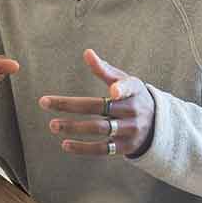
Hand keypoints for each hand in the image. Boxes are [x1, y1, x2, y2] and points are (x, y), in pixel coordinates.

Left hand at [39, 49, 154, 156]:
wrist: (156, 125)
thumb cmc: (133, 97)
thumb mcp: (126, 81)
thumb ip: (105, 70)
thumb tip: (87, 53)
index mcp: (134, 90)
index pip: (128, 88)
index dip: (121, 90)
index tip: (113, 91)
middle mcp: (133, 110)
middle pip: (100, 107)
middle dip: (70, 105)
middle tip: (45, 102)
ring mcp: (130, 130)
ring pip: (99, 129)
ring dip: (74, 127)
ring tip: (53, 125)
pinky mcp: (125, 147)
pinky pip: (102, 149)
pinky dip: (83, 148)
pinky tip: (65, 144)